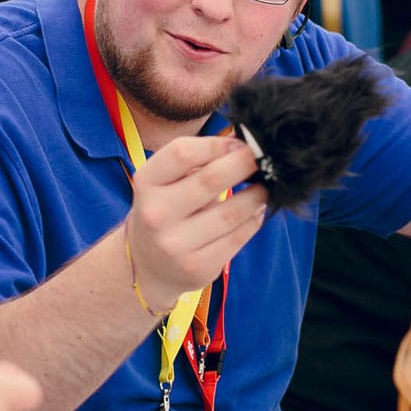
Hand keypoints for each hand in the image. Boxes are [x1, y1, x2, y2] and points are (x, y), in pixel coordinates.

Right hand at [126, 136, 267, 310]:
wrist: (147, 264)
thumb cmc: (166, 209)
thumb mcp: (165, 181)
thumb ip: (197, 161)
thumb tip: (243, 143)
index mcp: (146, 182)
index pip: (183, 152)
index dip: (217, 144)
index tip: (238, 144)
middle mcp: (156, 214)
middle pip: (211, 179)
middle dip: (244, 164)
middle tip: (263, 159)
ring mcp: (175, 244)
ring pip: (232, 212)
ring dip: (256, 195)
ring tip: (264, 187)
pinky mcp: (197, 267)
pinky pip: (238, 238)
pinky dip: (253, 220)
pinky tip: (256, 211)